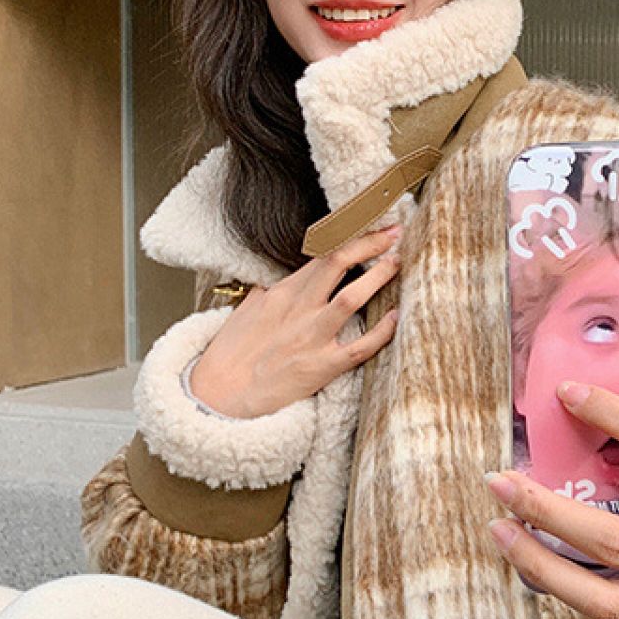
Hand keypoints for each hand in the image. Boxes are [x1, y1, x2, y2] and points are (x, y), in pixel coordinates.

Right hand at [191, 226, 401, 418]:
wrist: (219, 395)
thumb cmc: (233, 354)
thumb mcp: (249, 310)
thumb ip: (272, 290)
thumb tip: (285, 278)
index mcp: (281, 292)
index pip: (320, 251)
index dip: (349, 234)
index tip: (370, 223)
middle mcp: (298, 309)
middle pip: (337, 262)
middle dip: (370, 243)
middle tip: (395, 234)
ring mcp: (311, 337)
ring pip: (351, 297)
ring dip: (379, 277)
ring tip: (398, 263)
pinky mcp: (321, 367)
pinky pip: (359, 347)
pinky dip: (382, 331)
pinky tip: (396, 317)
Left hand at [484, 382, 618, 618]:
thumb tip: (602, 418)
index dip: (616, 418)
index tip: (567, 395)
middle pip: (615, 542)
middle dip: (546, 511)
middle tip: (500, 483)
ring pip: (601, 600)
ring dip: (540, 566)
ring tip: (502, 532)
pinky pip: (618, 617)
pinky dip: (578, 589)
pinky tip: (549, 565)